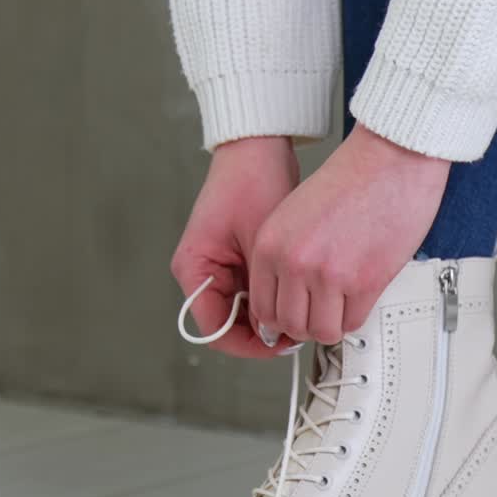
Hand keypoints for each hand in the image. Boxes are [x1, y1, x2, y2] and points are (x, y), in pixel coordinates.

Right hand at [171, 136, 298, 358]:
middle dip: (263, 333)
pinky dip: (273, 298)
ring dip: (270, 315)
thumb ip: (264, 289)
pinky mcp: (238, 259)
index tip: (281, 346)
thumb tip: (275, 329)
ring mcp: (219, 267)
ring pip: (244, 311)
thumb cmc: (252, 184)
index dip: (249, 345)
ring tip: (301, 313)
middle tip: (299, 333)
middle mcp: (202, 272)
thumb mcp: (262, 245)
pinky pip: (254, 292)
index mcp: (194, 269)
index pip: (215, 329)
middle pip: (230, 324)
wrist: (259, 151)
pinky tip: (296, 296)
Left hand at [248, 126, 449, 344]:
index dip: (279, 321)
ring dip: (332, 326)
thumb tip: (289, 294)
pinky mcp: (364, 282)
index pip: (262, 308)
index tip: (292, 320)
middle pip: (290, 325)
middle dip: (305, 326)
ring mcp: (329, 276)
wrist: (390, 159)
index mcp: (272, 245)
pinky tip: (359, 300)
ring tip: (341, 310)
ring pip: (321, 330)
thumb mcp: (297, 214)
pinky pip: (353, 321)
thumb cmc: (353, 178)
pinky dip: (356, 317)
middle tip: (319, 317)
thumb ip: (286, 254)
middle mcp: (295, 262)